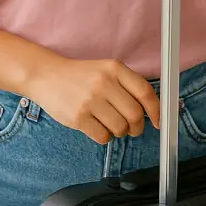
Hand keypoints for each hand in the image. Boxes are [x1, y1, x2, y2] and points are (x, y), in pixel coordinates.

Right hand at [28, 54, 160, 145]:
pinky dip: (105, 137)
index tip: (158, 121)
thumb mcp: (105, 70)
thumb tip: (152, 109)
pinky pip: (103, 137)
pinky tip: (96, 126)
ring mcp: (90, 100)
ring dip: (120, 132)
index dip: (156, 109)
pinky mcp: (78, 117)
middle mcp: (104, 82)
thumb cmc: (80, 76)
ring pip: (121, 128)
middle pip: (135, 114)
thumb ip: (127, 85)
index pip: (145, 91)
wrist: (47, 76)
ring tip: (109, 124)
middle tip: (132, 128)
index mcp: (114, 68)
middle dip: (137, 127)